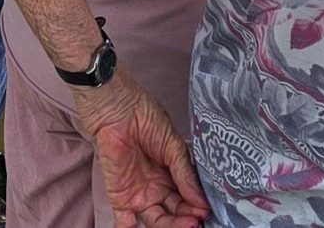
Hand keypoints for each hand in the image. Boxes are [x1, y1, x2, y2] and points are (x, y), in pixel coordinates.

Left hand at [76, 68, 207, 227]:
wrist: (116, 109)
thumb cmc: (146, 119)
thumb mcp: (173, 146)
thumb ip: (185, 174)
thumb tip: (202, 202)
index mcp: (172, 176)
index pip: (187, 198)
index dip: (196, 206)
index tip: (207, 211)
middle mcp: (157, 188)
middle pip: (174, 213)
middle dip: (186, 219)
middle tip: (197, 220)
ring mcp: (139, 194)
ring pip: (156, 220)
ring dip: (170, 226)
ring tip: (186, 224)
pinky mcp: (119, 198)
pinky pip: (125, 222)